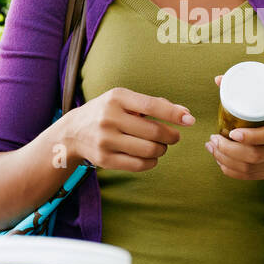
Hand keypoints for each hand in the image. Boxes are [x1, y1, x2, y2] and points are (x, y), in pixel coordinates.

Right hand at [60, 87, 193, 171]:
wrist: (73, 132)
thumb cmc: (108, 112)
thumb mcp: (125, 100)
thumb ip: (155, 104)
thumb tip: (185, 114)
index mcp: (116, 98)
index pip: (151, 105)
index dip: (173, 114)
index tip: (190, 120)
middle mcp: (109, 118)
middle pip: (153, 132)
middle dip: (171, 136)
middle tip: (174, 137)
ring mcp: (105, 140)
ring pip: (149, 150)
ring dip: (162, 150)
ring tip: (160, 146)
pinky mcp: (104, 159)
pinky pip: (139, 165)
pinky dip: (152, 162)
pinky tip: (151, 157)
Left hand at [205, 74, 263, 180]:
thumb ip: (247, 86)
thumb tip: (218, 79)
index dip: (251, 136)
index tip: (231, 132)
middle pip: (258, 155)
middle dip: (229, 150)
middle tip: (213, 139)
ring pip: (252, 168)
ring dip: (226, 160)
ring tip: (212, 148)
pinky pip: (253, 177)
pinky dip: (233, 171)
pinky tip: (220, 161)